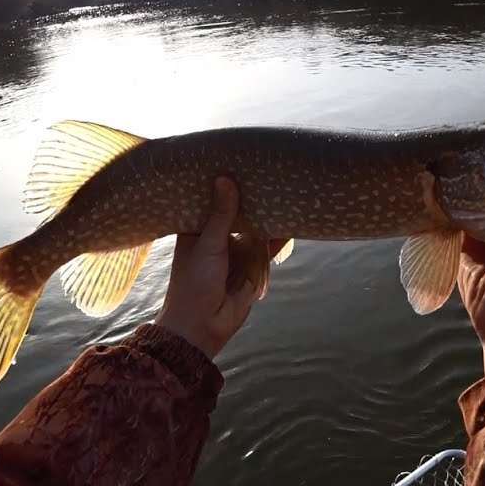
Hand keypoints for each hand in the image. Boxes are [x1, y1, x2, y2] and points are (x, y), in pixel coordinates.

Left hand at [155, 177, 286, 359]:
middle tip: (263, 168)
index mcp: (196, 231)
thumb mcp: (206, 245)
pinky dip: (279, 236)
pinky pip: (268, 247)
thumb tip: (225, 180)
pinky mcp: (253, 266)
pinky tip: (291, 219)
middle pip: (236, 213)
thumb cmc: (193, 284)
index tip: (231, 159)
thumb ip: (220, 215)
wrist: (203, 326)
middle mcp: (216, 239)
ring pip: (254, 228)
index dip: (220, 185)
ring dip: (265, 215)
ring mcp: (236, 252)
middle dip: (248, 198)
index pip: (210, 201)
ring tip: (281, 188)